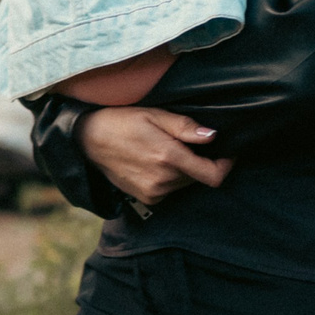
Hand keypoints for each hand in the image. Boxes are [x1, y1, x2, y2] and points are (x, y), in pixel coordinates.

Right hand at [76, 106, 230, 204]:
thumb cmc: (122, 121)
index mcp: (169, 158)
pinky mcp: (146, 198)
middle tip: (183, 142)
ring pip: (185, 183)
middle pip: (199, 177)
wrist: (88, 140)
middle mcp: (163, 180)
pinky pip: (171, 190)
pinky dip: (170, 178)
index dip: (225, 165)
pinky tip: (154, 162)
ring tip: (165, 150)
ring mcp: (154, 193)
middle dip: (199, 161)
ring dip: (184, 170)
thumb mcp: (154, 115)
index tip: (226, 152)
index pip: (213, 175)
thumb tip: (213, 136)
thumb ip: (185, 127)